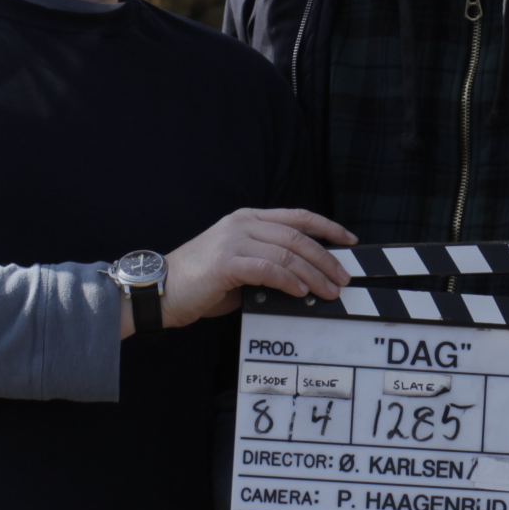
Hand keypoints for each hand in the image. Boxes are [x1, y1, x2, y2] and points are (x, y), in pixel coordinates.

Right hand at [155, 208, 354, 332]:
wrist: (160, 290)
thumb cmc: (199, 283)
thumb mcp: (238, 265)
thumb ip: (266, 264)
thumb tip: (302, 280)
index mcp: (247, 219)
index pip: (296, 217)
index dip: (327, 227)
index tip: (349, 241)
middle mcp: (242, 224)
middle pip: (297, 236)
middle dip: (326, 258)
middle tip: (343, 278)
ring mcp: (233, 241)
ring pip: (287, 253)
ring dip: (313, 274)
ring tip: (329, 291)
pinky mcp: (226, 262)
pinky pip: (268, 269)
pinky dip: (289, 281)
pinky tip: (301, 292)